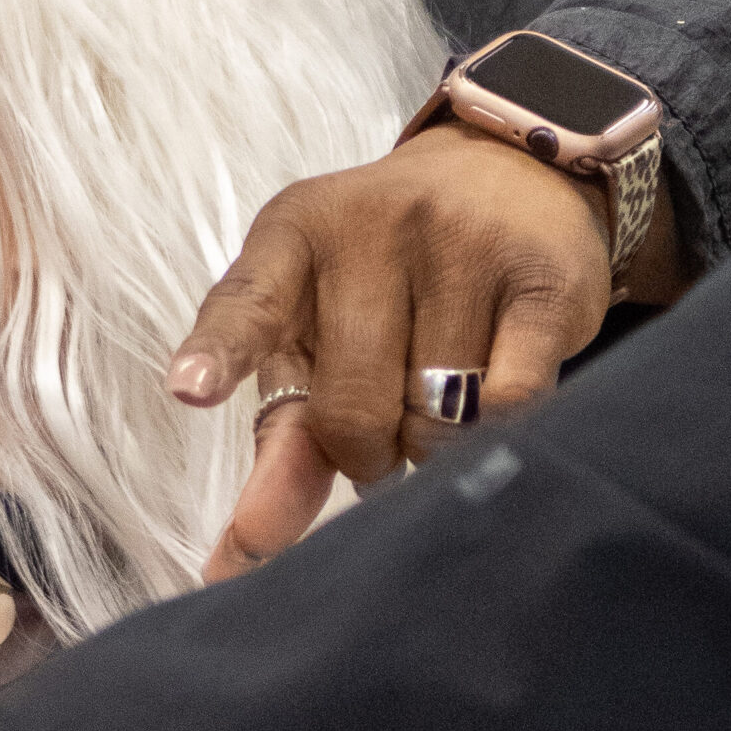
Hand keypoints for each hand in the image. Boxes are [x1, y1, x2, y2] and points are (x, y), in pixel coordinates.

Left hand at [169, 119, 683, 578]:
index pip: (248, 302)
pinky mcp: (541, 276)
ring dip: (437, 439)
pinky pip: (509, 404)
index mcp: (295, 232)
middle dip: (368, 449)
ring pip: (435, 417)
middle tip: (388, 420)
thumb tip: (242, 557)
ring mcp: (463, 241)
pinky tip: (498, 387)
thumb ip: (282, 434)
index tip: (189, 391)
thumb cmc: (393, 275)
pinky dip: (499, 427)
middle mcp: (374, 224)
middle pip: (351, 410)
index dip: (219, 352)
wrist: (514, 173)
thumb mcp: (320, 326)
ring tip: (445, 389)